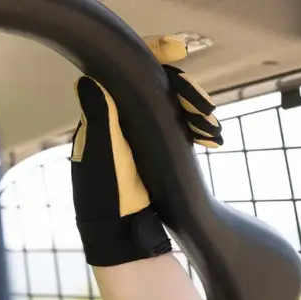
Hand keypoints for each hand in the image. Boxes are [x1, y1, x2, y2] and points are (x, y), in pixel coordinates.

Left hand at [69, 35, 222, 266]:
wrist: (126, 245)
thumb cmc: (108, 205)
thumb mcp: (103, 160)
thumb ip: (100, 121)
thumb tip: (90, 81)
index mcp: (102, 122)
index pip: (124, 78)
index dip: (150, 60)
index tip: (175, 52)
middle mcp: (119, 126)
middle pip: (153, 90)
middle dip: (182, 92)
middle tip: (204, 106)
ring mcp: (140, 141)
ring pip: (170, 109)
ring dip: (193, 110)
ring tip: (210, 126)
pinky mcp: (158, 157)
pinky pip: (179, 129)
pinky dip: (195, 128)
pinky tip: (210, 136)